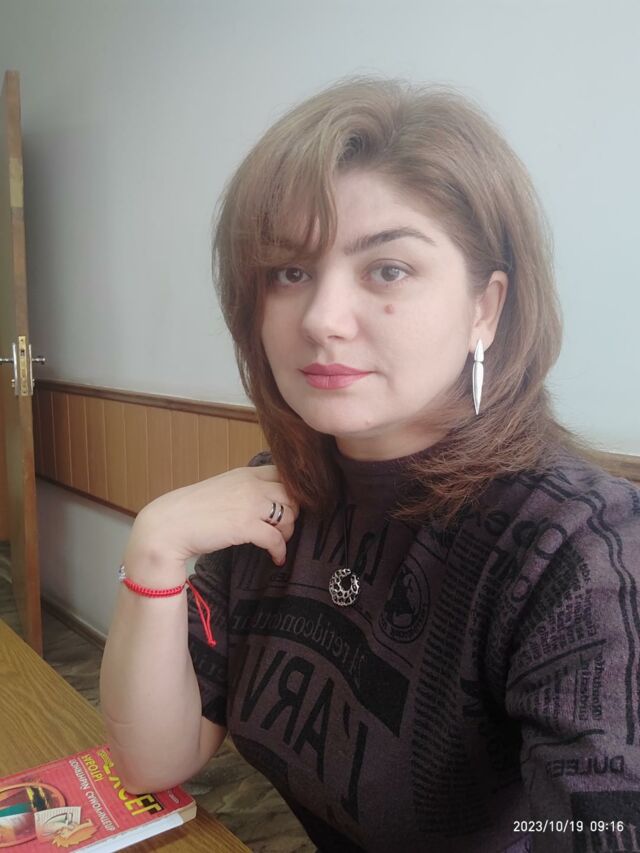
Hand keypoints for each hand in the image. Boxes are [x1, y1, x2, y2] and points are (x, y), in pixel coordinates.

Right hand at [126, 465, 299, 567]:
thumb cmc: (191, 511)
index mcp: (245, 474)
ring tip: (279, 542)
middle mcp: (251, 485)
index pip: (282, 474)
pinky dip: (280, 550)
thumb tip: (262, 502)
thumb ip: (243, 490)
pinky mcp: (246, 526)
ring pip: (288, 516)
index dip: (291, 492)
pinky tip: (277, 558)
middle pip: (292, 495)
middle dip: (294, 512)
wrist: (168, 526)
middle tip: (285, 527)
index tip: (288, 507)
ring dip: (288, 532)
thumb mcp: (222, 489)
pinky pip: (277, 539)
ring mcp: (250, 504)